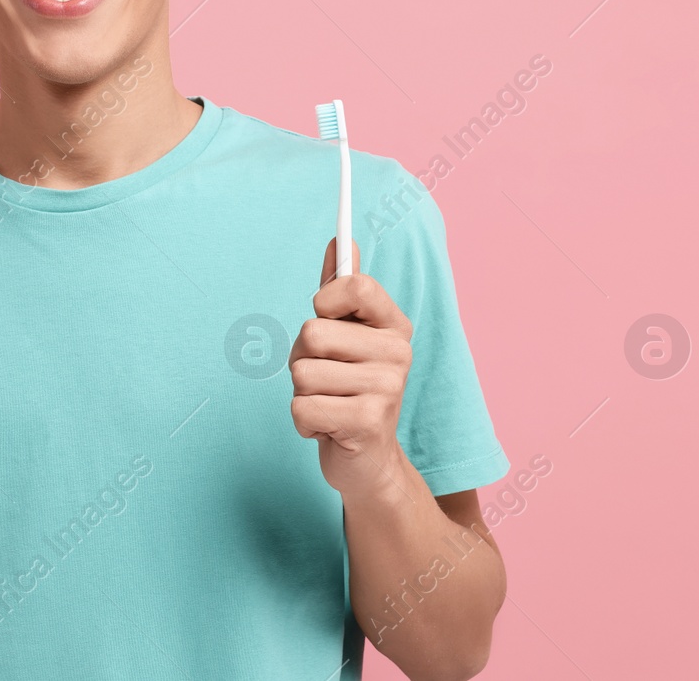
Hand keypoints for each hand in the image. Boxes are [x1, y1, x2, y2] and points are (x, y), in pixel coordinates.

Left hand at [288, 237, 414, 500]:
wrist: (367, 460)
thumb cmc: (347, 387)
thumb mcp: (344, 334)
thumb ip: (339, 287)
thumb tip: (341, 239)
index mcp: (393, 325)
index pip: (353, 284)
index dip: (325, 301)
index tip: (327, 319)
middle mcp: (398, 353)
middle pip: (311, 333)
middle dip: (301, 360)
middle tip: (325, 380)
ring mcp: (387, 389)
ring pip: (301, 373)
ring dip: (302, 393)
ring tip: (329, 404)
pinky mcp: (367, 423)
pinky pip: (301, 409)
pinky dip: (303, 423)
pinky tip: (328, 428)